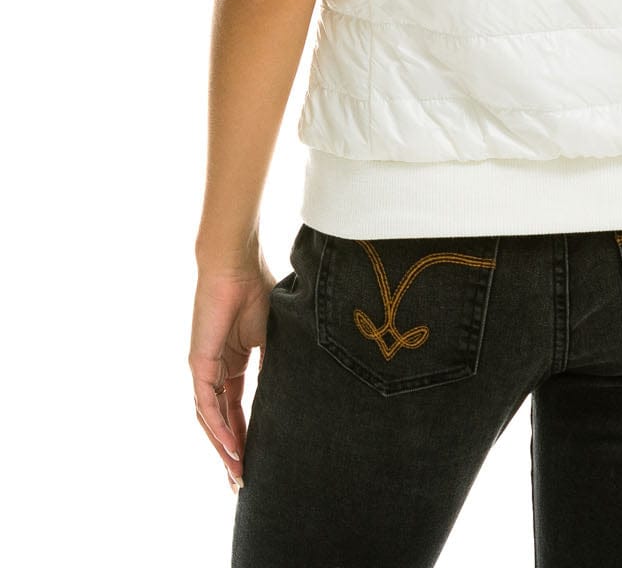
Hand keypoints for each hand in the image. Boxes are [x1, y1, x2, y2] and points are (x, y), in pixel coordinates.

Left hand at [189, 256, 275, 492]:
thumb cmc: (258, 290)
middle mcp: (215, 371)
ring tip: (239, 473)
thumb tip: (295, 394)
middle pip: (221, 422)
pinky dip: (219, 427)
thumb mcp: (274, 338)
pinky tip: (231, 447)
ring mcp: (205, 369)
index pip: (237, 410)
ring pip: (211, 419)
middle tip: (243, 483)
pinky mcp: (199, 363)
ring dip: (224, 448)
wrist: (238, 264)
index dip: (246, 436)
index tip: (257, 462)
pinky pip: (206, 404)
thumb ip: (277, 366)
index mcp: (232, 365)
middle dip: (232, 453)